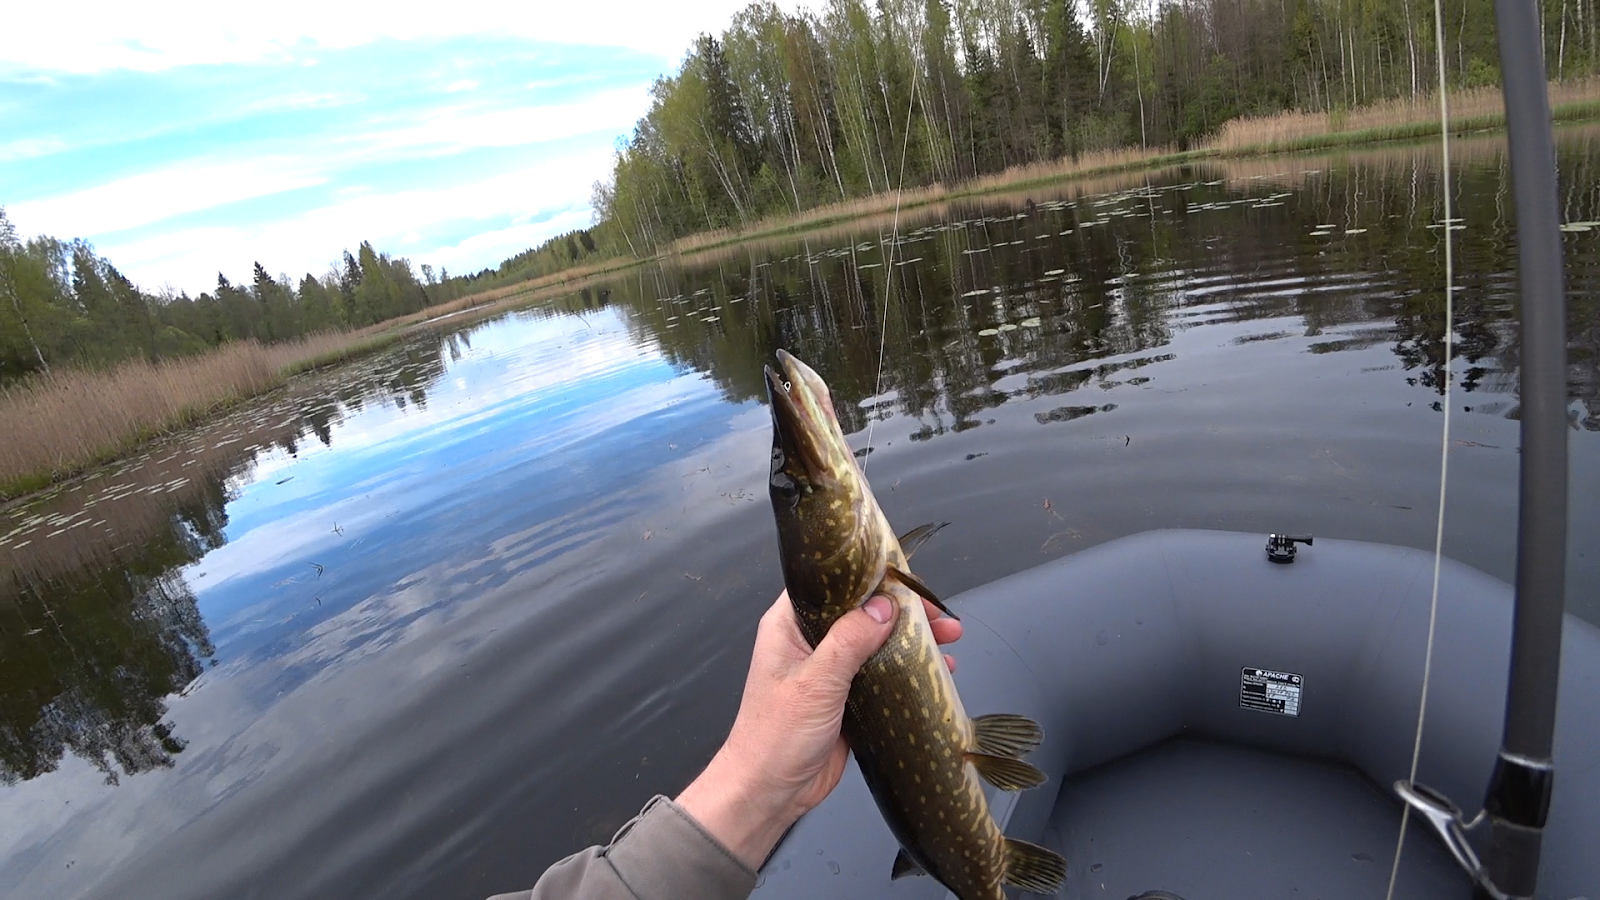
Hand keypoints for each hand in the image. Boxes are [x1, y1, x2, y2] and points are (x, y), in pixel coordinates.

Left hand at [676, 590, 962, 869]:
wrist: (768, 794)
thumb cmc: (776, 735)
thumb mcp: (815, 682)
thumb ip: (850, 640)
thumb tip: (886, 605)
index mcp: (788, 625)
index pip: (831, 584)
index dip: (869, 577)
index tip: (908, 580)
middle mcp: (809, 642)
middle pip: (862, 613)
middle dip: (903, 613)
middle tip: (942, 618)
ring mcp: (829, 671)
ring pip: (876, 644)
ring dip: (911, 642)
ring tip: (951, 641)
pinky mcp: (847, 700)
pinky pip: (882, 676)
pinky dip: (908, 672)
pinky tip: (938, 671)